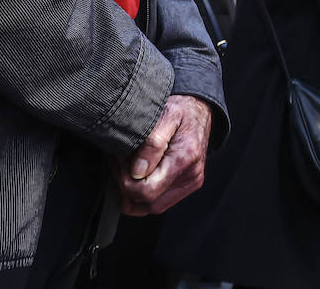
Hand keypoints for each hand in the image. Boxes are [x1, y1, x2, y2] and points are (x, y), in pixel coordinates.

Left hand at [116, 94, 212, 215]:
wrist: (200, 112)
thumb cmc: (182, 111)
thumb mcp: (166, 113)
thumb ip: (152, 142)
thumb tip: (137, 171)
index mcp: (184, 158)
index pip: (147, 190)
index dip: (126, 181)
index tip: (120, 160)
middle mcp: (190, 176)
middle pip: (147, 203)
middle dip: (125, 185)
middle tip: (119, 161)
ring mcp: (189, 184)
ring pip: (151, 207)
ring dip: (131, 193)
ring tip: (125, 167)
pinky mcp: (186, 187)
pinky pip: (158, 203)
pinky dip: (141, 195)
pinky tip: (135, 176)